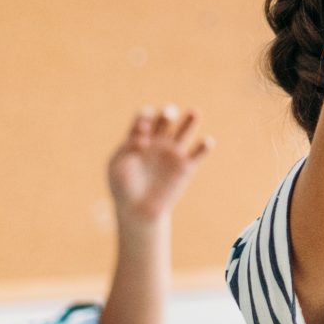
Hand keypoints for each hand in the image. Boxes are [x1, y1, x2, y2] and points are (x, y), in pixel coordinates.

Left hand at [106, 107, 213, 229]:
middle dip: (167, 114)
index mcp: (139, 137)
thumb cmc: (123, 188)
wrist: (138, 210)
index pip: (144, 119)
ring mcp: (173, 152)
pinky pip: (199, 153)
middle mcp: (158, 141)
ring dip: (190, 120)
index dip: (145, 119)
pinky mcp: (187, 166)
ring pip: (185, 130)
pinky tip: (206, 141)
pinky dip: (204, 146)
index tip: (142, 132)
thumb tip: (145, 140)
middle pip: (165, 119)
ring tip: (194, 112)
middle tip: (168, 114)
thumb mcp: (117, 167)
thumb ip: (128, 150)